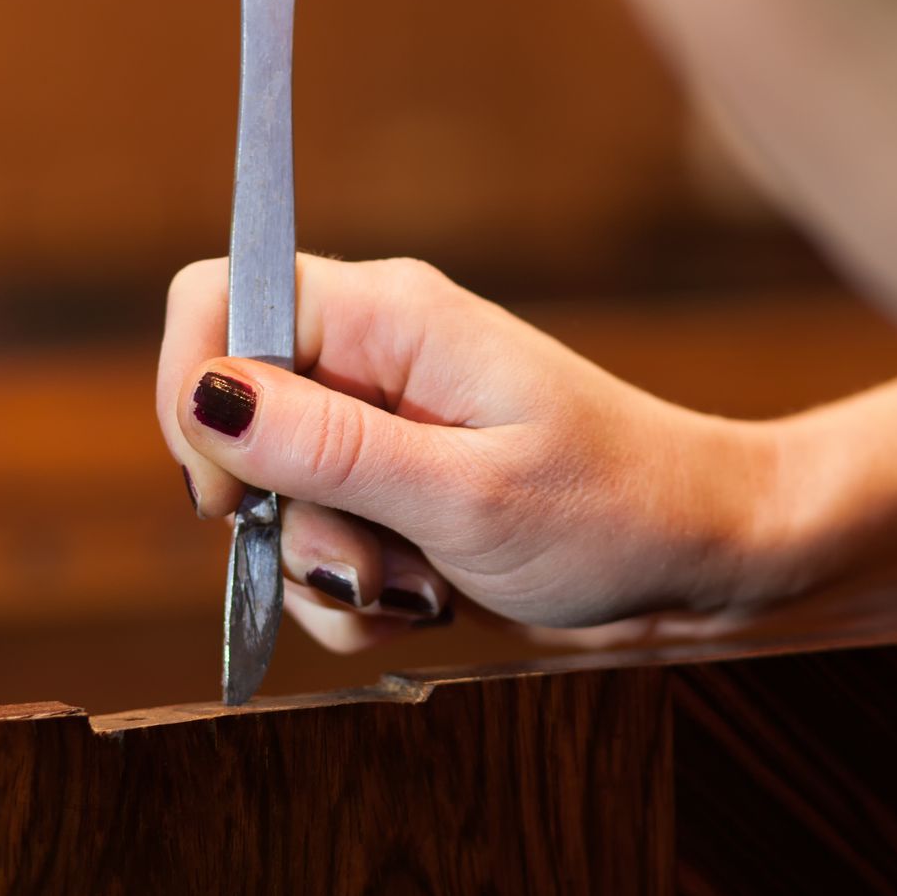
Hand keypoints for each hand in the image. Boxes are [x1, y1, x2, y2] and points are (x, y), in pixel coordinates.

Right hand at [156, 256, 773, 653]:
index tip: (234, 493)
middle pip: (232, 418)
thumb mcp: (467, 492)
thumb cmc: (613, 510)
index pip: (221, 295)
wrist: (702, 563)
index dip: (194, 389)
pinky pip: (316, 550)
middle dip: (278, 516)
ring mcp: (380, 432)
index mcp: (391, 316)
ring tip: (426, 586)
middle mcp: (373, 360)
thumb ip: (328, 447)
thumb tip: (204, 394)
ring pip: (271, 503)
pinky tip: (433, 600)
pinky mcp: (393, 496)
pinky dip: (355, 597)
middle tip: (364, 560)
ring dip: (326, 571)